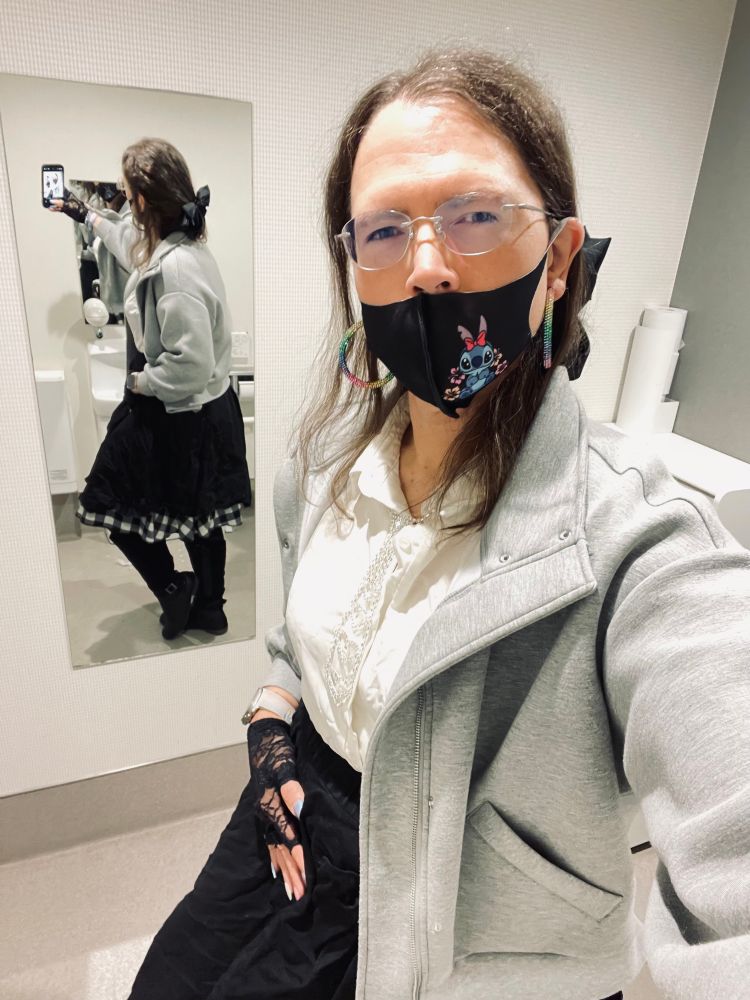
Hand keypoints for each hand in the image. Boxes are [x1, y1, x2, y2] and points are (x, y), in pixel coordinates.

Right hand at [48, 188, 88, 222]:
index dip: (54, 188)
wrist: (84, 216)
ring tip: (46, 203)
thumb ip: (60, 203)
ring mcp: (65, 204)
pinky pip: (58, 208)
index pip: (60, 189)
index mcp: (68, 195)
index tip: (48, 187)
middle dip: (52, 196)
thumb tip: (52, 201)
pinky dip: (54, 209)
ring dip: (52, 203)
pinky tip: (50, 208)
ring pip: (57, 203)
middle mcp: (66, 198)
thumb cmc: (80, 209)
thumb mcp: (69, 205)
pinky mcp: (65, 209)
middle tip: (45, 196)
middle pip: (57, 196)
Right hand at [247, 716, 306, 900]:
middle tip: (301, 896)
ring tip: (293, 890)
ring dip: (285, 868)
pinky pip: (270, 839)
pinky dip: (276, 856)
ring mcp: (265, 812)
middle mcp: (265, 812)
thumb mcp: (285, 764)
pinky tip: (279, 869)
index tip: (307, 877)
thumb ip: (291, 787)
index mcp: (270, 805)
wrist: (264, 734)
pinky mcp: (267, 808)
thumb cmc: (276, 748)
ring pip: (275, 846)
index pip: (287, 837)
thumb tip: (301, 809)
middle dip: (291, 871)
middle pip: (280, 848)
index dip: (297, 857)